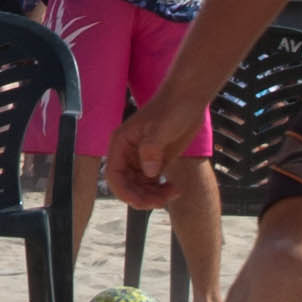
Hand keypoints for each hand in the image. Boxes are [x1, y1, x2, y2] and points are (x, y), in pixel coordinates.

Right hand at [106, 88, 205, 207]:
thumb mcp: (161, 127)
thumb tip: (149, 173)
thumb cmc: (172, 108)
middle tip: (162, 200)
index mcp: (121, 143)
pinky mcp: (156, 161)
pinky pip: (152, 183)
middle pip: (127, 185)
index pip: (114, 174)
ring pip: (140, 187)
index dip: (124, 192)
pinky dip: (161, 190)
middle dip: (142, 197)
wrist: (188, 99)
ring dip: (153, 196)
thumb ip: (152, 148)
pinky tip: (175, 189)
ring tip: (173, 193)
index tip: (141, 202)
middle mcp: (128, 153)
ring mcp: (142, 158)